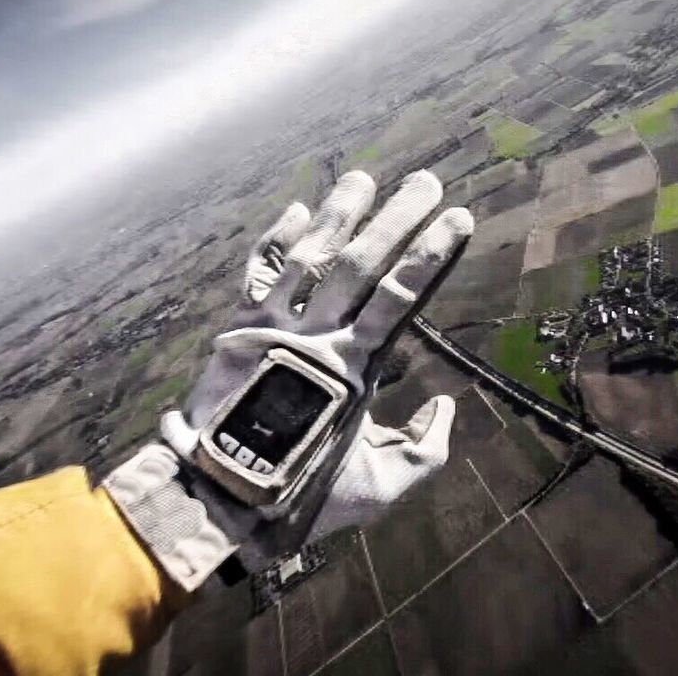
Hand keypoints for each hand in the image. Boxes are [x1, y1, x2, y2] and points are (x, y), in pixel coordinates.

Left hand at [104, 170, 472, 588]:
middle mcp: (314, 337)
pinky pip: (258, 273)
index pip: (401, 297)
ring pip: (309, 256)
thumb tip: (444, 406)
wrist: (219, 500)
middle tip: (427, 182)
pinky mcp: (235, 330)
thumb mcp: (380, 487)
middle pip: (361, 263)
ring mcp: (271, 328)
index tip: (458, 218)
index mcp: (354, 368)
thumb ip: (425, 450)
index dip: (430, 255)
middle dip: (397, 219)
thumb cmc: (301, 495)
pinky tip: (298, 210)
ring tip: (365, 177)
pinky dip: (277, 239)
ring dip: (339, 214)